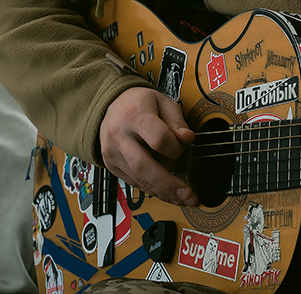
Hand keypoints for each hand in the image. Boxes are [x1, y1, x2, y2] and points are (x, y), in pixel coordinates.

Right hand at [99, 87, 197, 206]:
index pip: (158, 139)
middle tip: (188, 194)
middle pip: (144, 166)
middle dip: (168, 184)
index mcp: (134, 116)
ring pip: (138, 180)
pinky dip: (153, 190)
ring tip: (183, 198)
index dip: (175, 147)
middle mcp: (119, 136)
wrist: (112, 106)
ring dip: (163, 192)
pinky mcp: (111, 166)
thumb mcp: (163, 102)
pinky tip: (168, 193)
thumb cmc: (140, 103)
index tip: (185, 145)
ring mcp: (112, 153)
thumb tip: (188, 138)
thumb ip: (177, 121)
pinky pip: (134, 183)